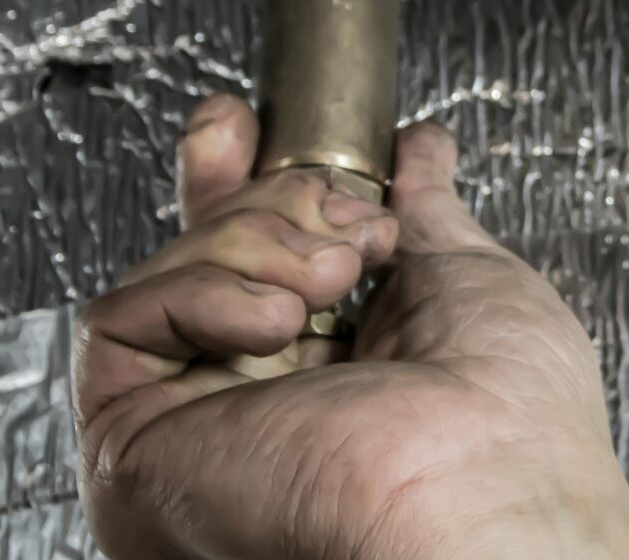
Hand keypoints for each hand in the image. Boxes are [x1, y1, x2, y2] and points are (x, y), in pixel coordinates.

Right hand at [74, 97, 628, 559]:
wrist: (482, 502)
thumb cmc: (510, 430)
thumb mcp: (470, 281)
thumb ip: (425, 213)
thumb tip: (419, 150)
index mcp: (334, 379)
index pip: (253, 263)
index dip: (240, 181)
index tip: (247, 125)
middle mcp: (254, 408)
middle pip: (201, 254)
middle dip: (261, 196)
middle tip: (336, 213)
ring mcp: (193, 428)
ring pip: (167, 273)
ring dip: (257, 242)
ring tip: (329, 282)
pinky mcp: (135, 447)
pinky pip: (118, 320)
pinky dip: (199, 290)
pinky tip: (273, 318)